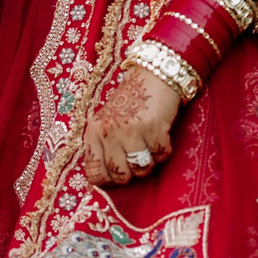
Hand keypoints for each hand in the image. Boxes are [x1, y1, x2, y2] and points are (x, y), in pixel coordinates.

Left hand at [84, 64, 179, 186]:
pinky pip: (160, 156)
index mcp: (95, 131)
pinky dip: (163, 150)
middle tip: (135, 162)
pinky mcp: (154, 128)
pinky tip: (160, 136)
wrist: (153, 76)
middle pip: (120, 175)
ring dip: (148, 163)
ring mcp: (132, 130)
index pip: (94, 173)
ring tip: (148, 148)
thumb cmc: (130, 101)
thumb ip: (102, 146)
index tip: (116, 177)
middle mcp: (110, 131)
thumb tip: (103, 179)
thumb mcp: (107, 120)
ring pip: (141, 168)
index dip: (107, 181)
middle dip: (130, 174)